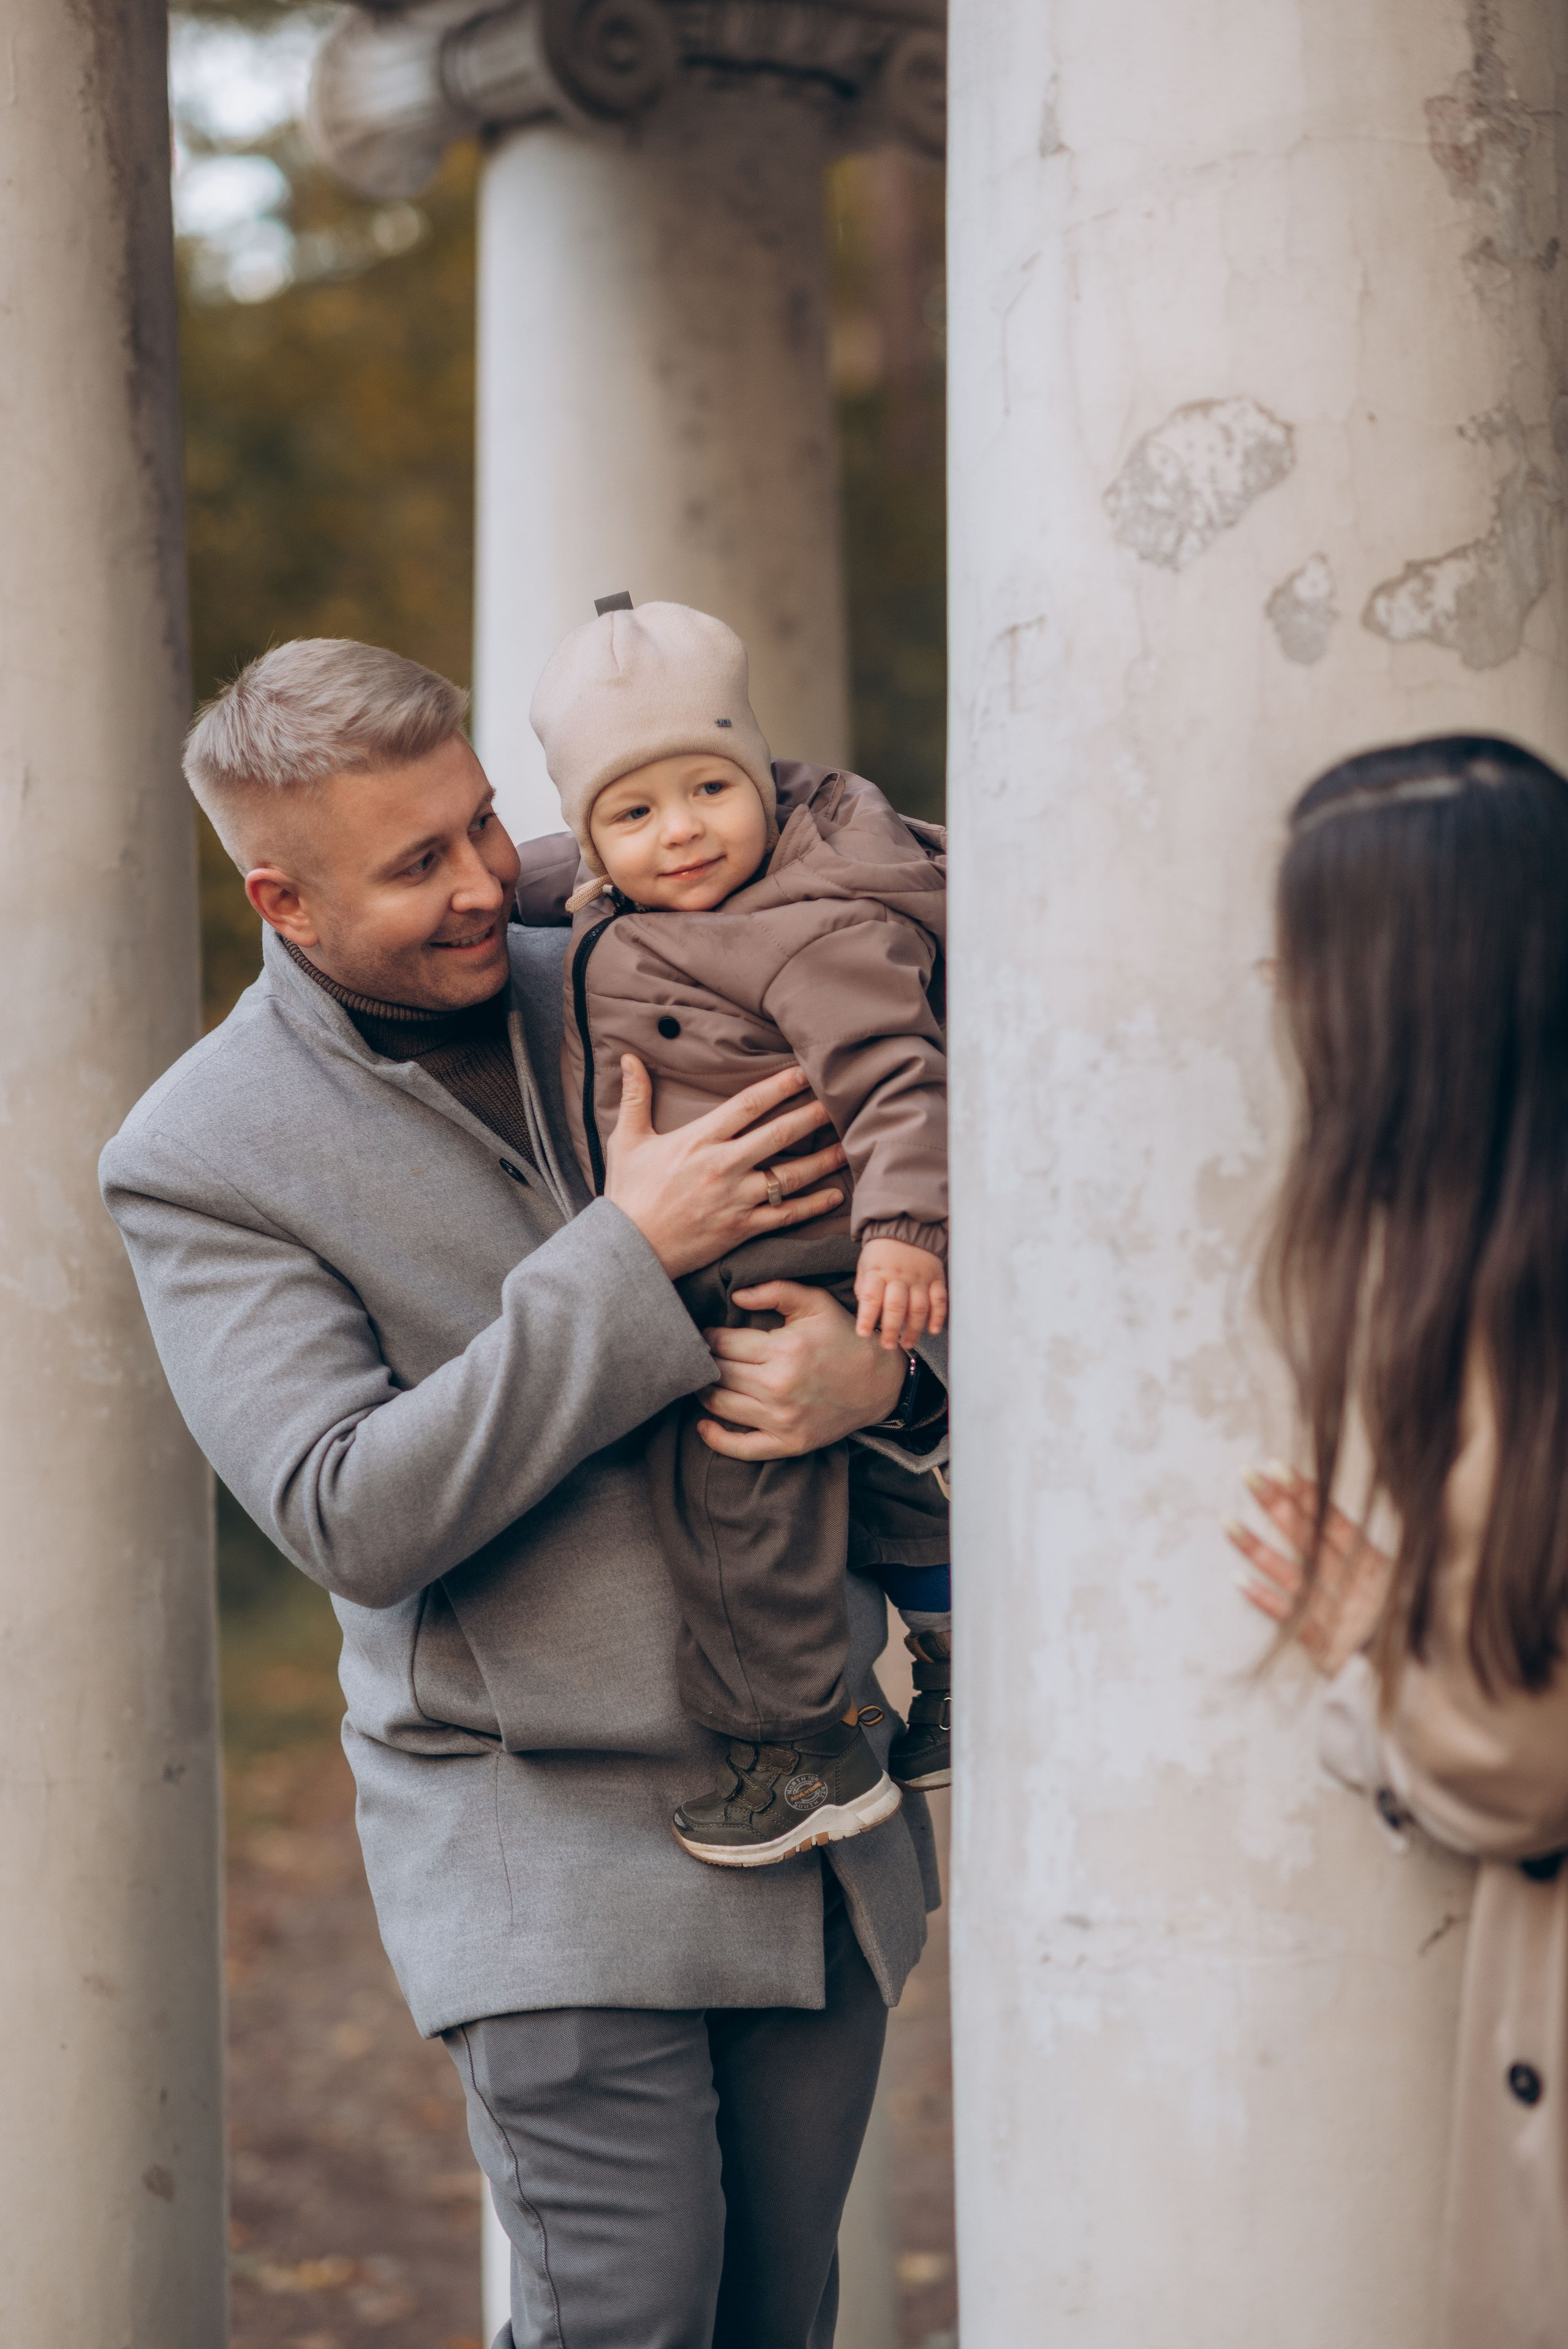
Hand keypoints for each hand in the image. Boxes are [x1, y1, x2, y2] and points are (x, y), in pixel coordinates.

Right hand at [604, 1057, 846, 1279]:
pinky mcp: (742, 1228)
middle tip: (840, 1101)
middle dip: (812, 1116)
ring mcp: (736, 1199)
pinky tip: (834, 1195)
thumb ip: (634, 1097)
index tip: (804, 1072)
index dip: (779, 1086)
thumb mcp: (627, 1141)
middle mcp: (723, 1167)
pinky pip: (786, 1215)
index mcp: (699, 1140)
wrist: (629, 1249)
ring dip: (823, 1160)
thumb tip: (628, 1058)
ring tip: (847, 1145)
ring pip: (790, 1175)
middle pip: (779, 1134)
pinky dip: (813, 1205)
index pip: (748, 1105)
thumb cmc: (627, 1194)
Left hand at [696, 1281, 908, 1459]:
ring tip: (706, 1380)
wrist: (882, 1382)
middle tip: (703, 1356)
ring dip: (705, 1392)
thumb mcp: (815, 1303)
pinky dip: (716, 1438)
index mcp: (784, 1349)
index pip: (723, 1343)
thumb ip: (775, 1290)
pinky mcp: (789, 1443)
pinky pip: (740, 1448)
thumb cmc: (845, 1337)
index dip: (709, 1337)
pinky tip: (704, 1425)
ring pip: (721, 1405)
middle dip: (707, 1361)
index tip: (707, 1334)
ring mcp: (783, 1420)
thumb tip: (735, 1296)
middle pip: (719, 1373)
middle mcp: (779, 1387)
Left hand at [854, 1237, 947, 1348]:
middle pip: (896, 1306)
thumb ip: (865, 1291)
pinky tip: (932, 1330)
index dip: (866, 1317)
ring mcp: (919, 1278)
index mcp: (877, 1273)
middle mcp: (899, 1276)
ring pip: (919, 1307)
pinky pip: (939, 1299)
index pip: (871, 1297)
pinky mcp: (935, 1278)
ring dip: (914, 1329)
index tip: (863, 1333)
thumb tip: (868, 1317)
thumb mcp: (865, 1267)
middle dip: (892, 1329)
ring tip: (907, 1343)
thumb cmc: (881, 1255)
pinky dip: (938, 1316)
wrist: (906, 1229)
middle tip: (888, 1346)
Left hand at [1226, 1463, 1395, 1676]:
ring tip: (1226, 1522)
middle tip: (1246, 1474)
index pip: (1333, 1523)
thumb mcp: (1409, 1587)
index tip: (1278, 1467)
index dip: (1306, 1495)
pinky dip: (1264, 1600)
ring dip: (1257, 1548)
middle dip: (1276, 1505)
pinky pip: (1290, 1620)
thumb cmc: (1414, 1632)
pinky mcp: (1325, 1647)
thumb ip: (1379, 1558)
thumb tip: (1346, 1522)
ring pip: (1290, 1575)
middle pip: (1307, 1540)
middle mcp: (1353, 1587)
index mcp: (1376, 1569)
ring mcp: (1336, 1616)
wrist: (1426, 1689)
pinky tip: (1237, 1580)